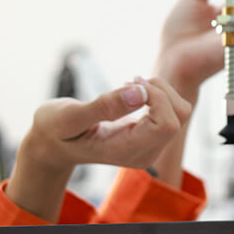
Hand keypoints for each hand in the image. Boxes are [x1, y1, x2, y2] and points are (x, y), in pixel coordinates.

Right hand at [6, 77, 190, 219]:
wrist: (53, 144)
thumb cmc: (56, 130)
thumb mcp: (69, 117)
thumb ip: (104, 106)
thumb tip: (140, 92)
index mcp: (129, 152)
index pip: (168, 124)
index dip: (157, 97)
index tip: (128, 84)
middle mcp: (146, 152)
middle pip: (180, 116)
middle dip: (161, 90)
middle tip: (130, 80)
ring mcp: (150, 146)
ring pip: (180, 111)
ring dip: (160, 90)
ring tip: (130, 84)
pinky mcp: (151, 135)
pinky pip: (171, 111)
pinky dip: (157, 94)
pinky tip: (132, 91)